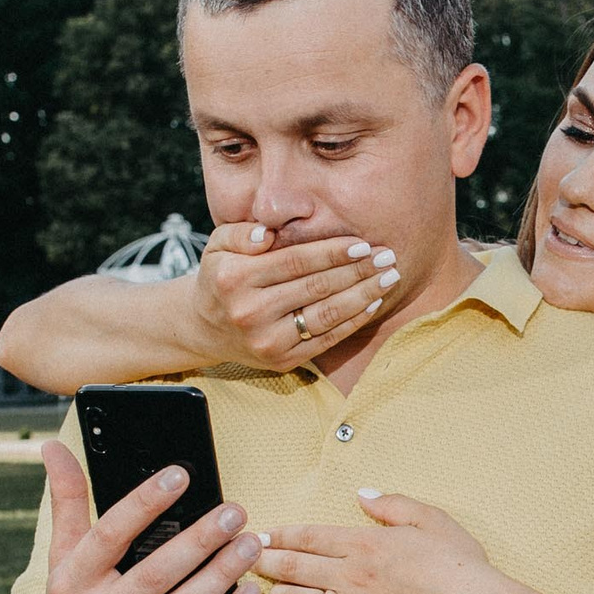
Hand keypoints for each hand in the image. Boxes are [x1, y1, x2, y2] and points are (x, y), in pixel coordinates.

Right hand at [25, 442, 262, 593]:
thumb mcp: (61, 562)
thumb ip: (68, 504)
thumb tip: (54, 447)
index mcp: (72, 582)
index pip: (109, 535)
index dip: (145, 503)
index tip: (180, 475)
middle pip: (155, 572)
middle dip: (200, 539)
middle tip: (235, 511)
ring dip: (221, 575)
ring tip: (250, 544)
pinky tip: (249, 593)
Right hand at [190, 222, 400, 370]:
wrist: (205, 327)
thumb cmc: (221, 277)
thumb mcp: (218, 245)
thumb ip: (242, 232)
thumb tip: (269, 233)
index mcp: (235, 278)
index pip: (295, 261)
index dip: (332, 252)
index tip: (363, 244)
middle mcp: (250, 311)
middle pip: (316, 287)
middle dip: (357, 271)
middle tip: (388, 257)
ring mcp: (266, 340)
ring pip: (326, 315)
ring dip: (364, 296)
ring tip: (389, 278)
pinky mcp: (281, 360)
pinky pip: (325, 339)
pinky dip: (352, 322)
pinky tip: (373, 303)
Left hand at [257, 493, 518, 593]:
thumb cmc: (460, 565)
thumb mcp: (431, 519)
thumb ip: (393, 505)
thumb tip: (363, 496)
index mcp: (364, 544)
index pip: (308, 536)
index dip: (280, 534)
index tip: (264, 534)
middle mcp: (350, 577)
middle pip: (292, 567)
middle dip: (264, 561)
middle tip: (247, 559)